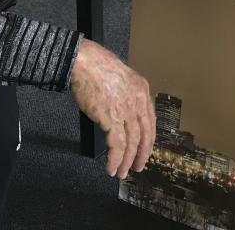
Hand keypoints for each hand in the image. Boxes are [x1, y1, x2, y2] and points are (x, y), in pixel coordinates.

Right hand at [69, 39, 155, 178]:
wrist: (83, 61)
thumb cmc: (95, 66)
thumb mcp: (119, 78)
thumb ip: (125, 94)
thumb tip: (121, 112)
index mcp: (142, 89)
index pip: (150, 120)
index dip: (148, 139)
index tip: (145, 150)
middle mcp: (138, 100)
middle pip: (145, 134)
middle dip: (142, 154)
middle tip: (138, 167)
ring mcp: (126, 109)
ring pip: (132, 142)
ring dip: (127, 161)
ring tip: (121, 172)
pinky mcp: (112, 118)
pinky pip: (118, 145)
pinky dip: (115, 159)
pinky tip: (111, 167)